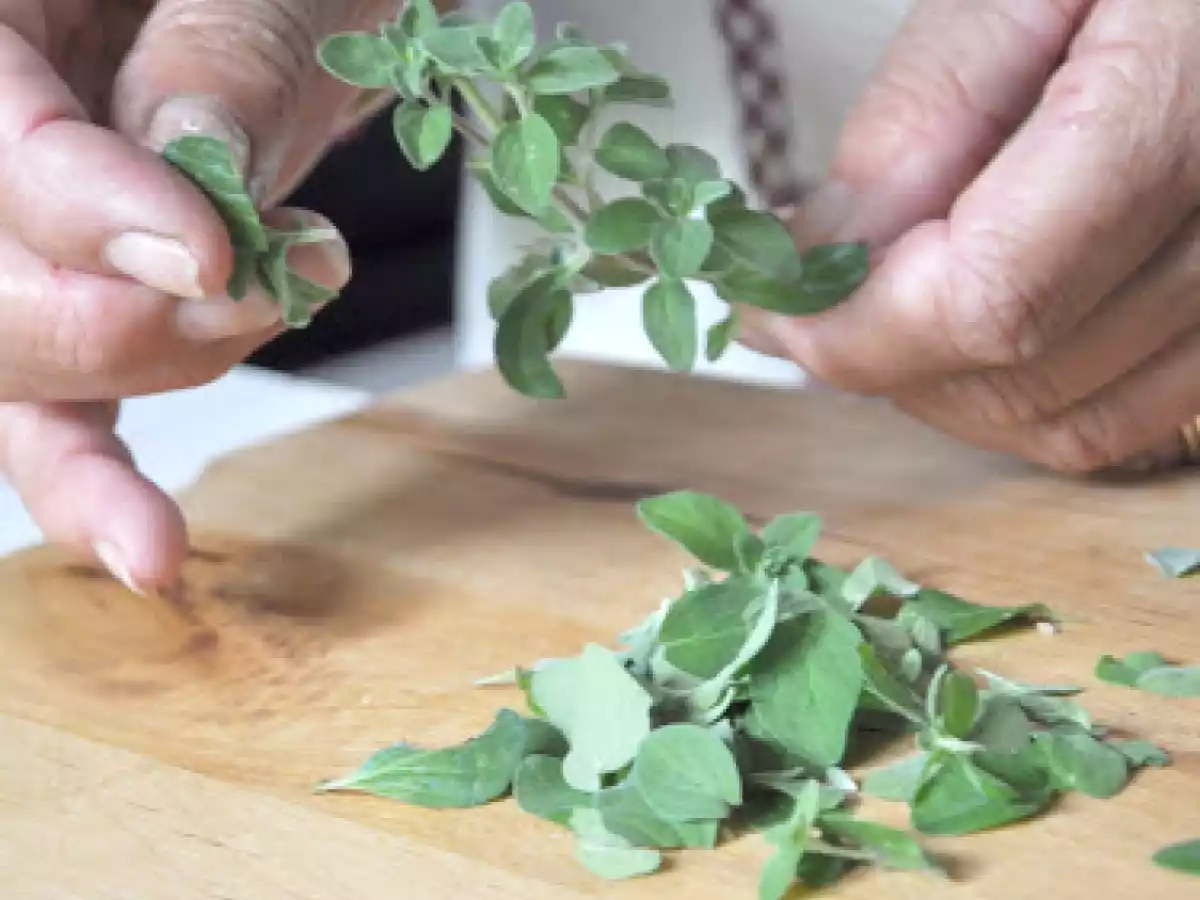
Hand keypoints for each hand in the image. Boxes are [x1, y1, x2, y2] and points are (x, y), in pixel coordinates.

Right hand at [0, 1, 402, 592]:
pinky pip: (52, 405)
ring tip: (251, 342)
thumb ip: (223, 68)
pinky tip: (148, 550)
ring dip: (115, 401)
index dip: (84, 212)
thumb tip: (193, 192)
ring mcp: (17, 233)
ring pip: (8, 362)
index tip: (213, 261)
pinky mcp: (73, 300)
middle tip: (256, 293)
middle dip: (106, 321)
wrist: (315, 7)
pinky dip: (93, 479)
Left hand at [739, 0, 1199, 474]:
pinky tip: (966, 337)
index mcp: (1184, 109)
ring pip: (1063, 420)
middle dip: (882, 355)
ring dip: (941, 388)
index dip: (857, 331)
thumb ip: (924, 116)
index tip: (768, 309)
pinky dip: (1021, 402)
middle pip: (1018, 374)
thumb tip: (817, 257)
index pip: (991, 299)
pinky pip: (1125, 421)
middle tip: (809, 294)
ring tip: (884, 304)